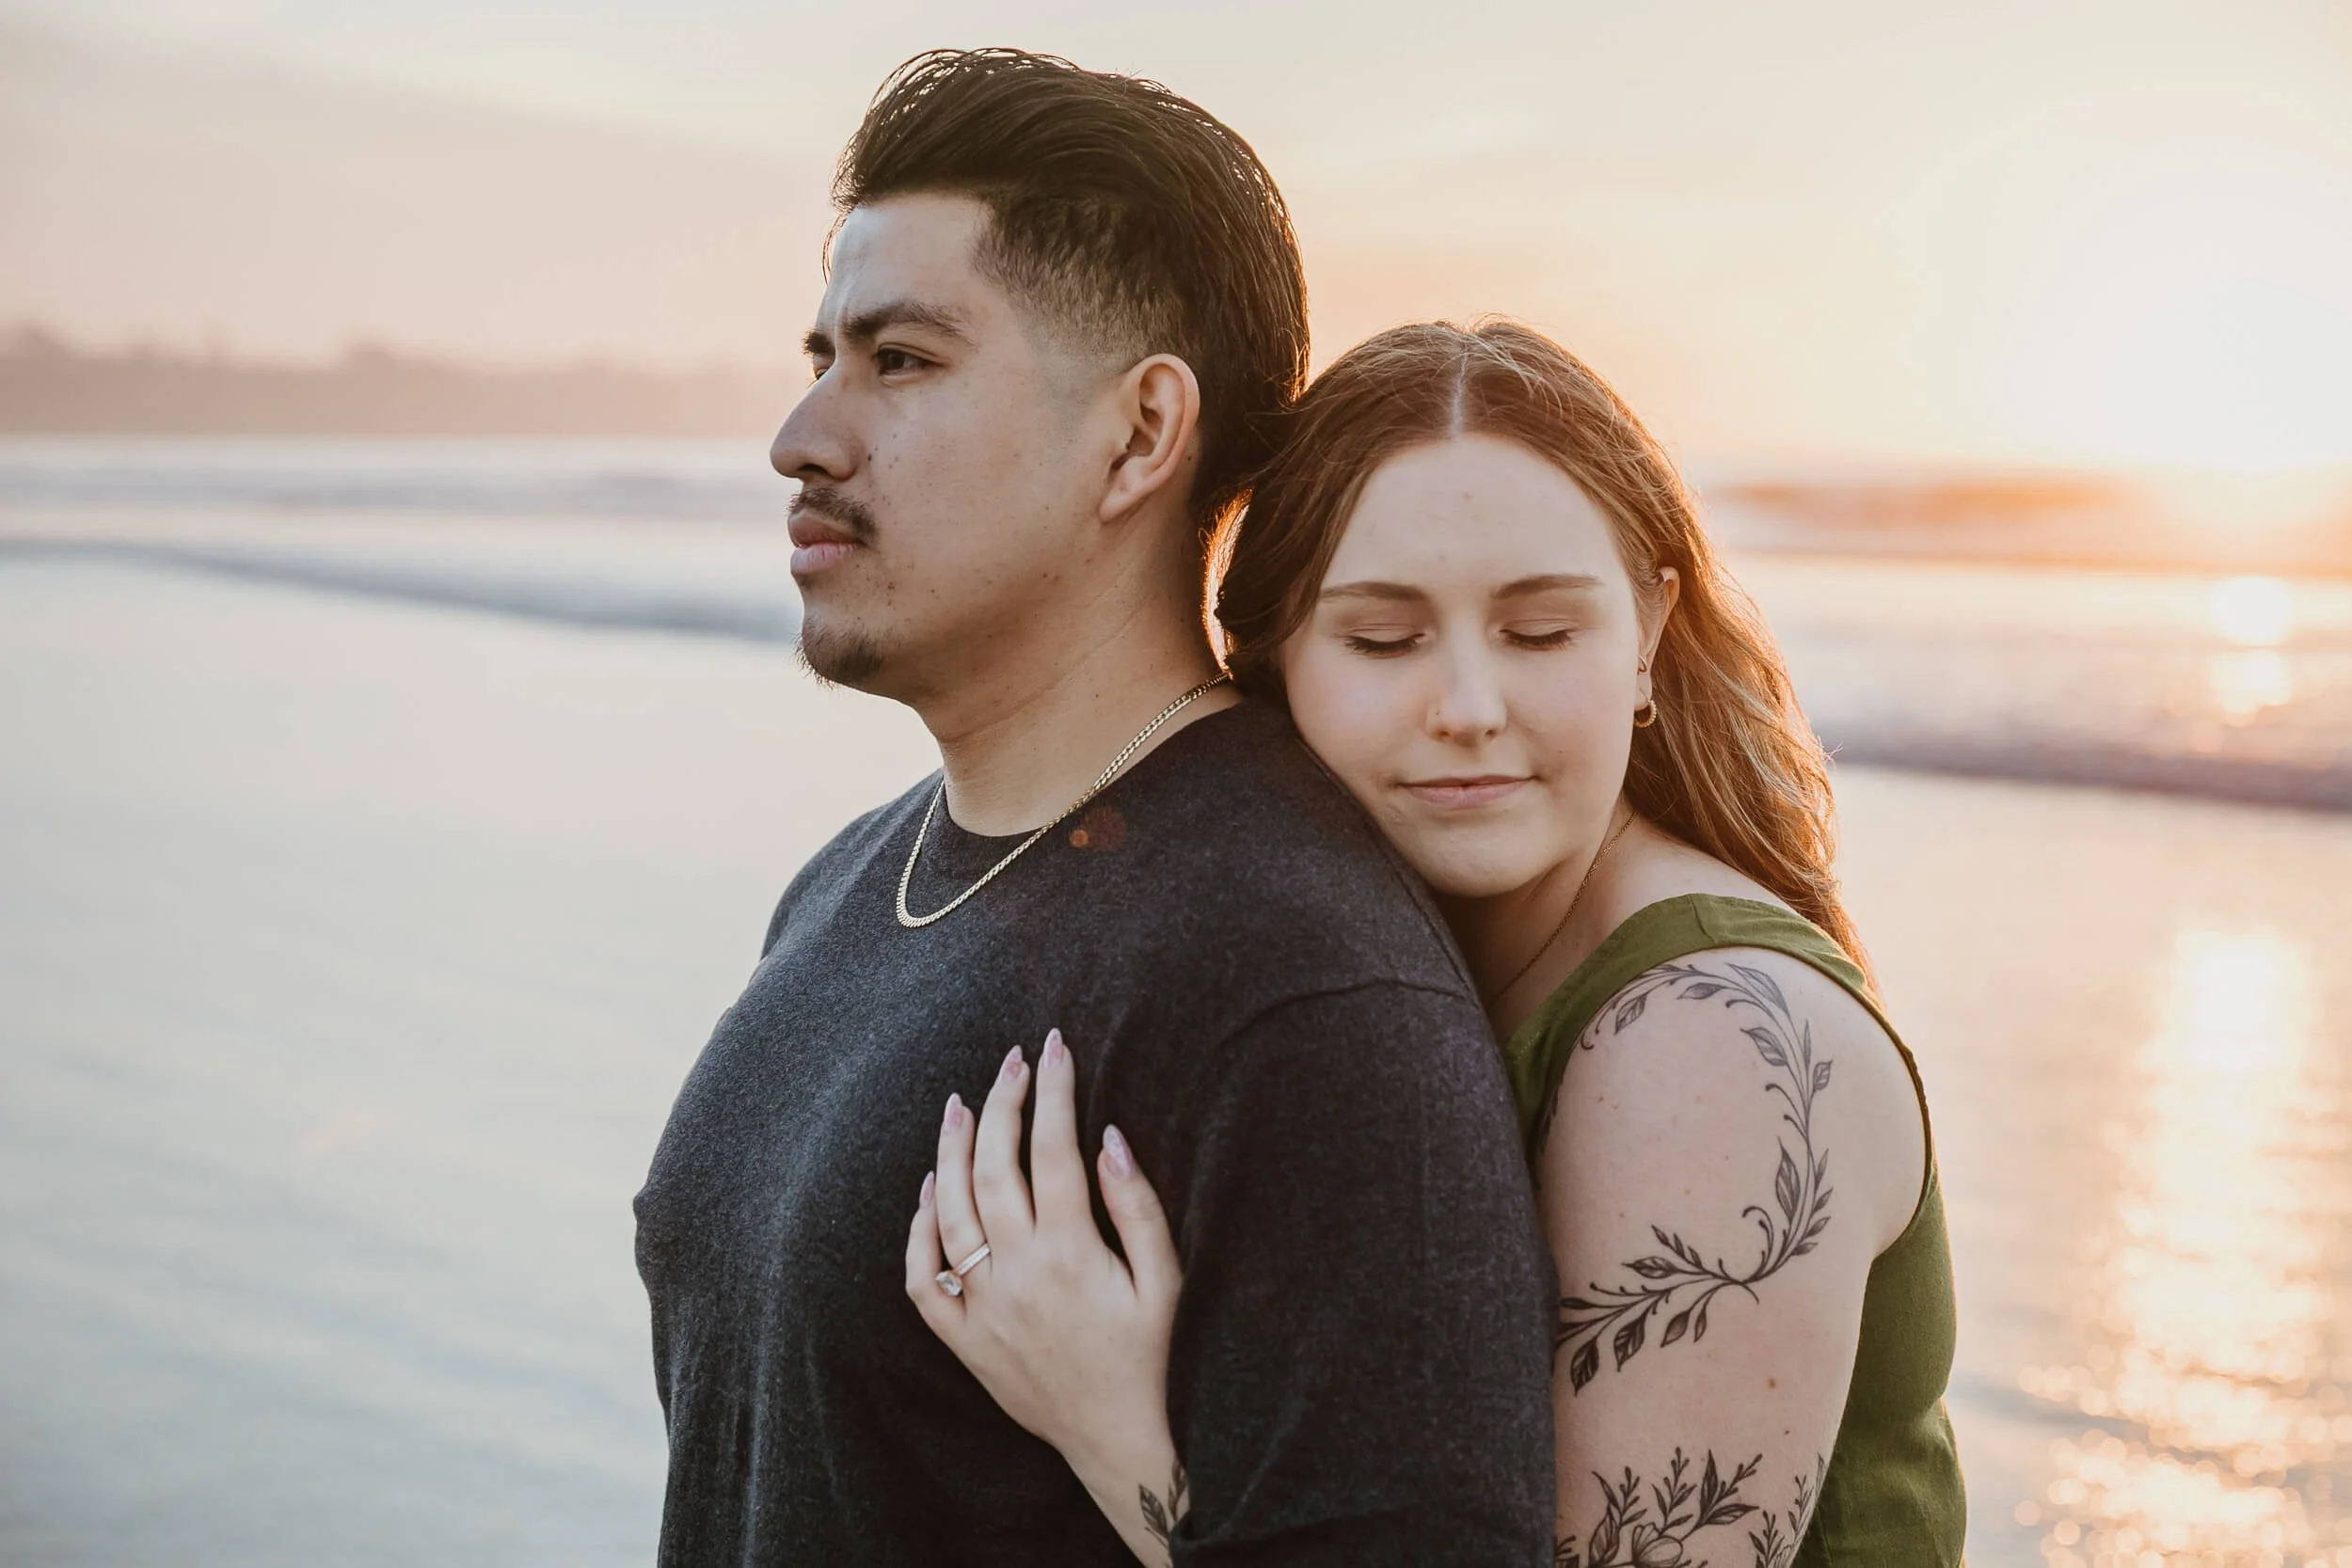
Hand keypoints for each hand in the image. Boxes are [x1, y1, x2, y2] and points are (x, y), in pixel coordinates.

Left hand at [906, 1029, 1184, 1539]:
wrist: (1114, 1439)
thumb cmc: (1149, 1354)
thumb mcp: (1164, 1280)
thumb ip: (1136, 1207)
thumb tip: (1107, 1138)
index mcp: (1071, 1255)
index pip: (1053, 1151)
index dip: (1054, 1092)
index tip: (1055, 1048)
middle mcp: (1018, 1276)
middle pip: (992, 1169)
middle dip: (1000, 1104)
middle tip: (1010, 1061)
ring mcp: (982, 1308)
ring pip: (948, 1213)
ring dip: (950, 1152)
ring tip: (959, 1104)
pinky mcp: (961, 1338)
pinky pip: (921, 1277)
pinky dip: (918, 1228)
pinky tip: (928, 1190)